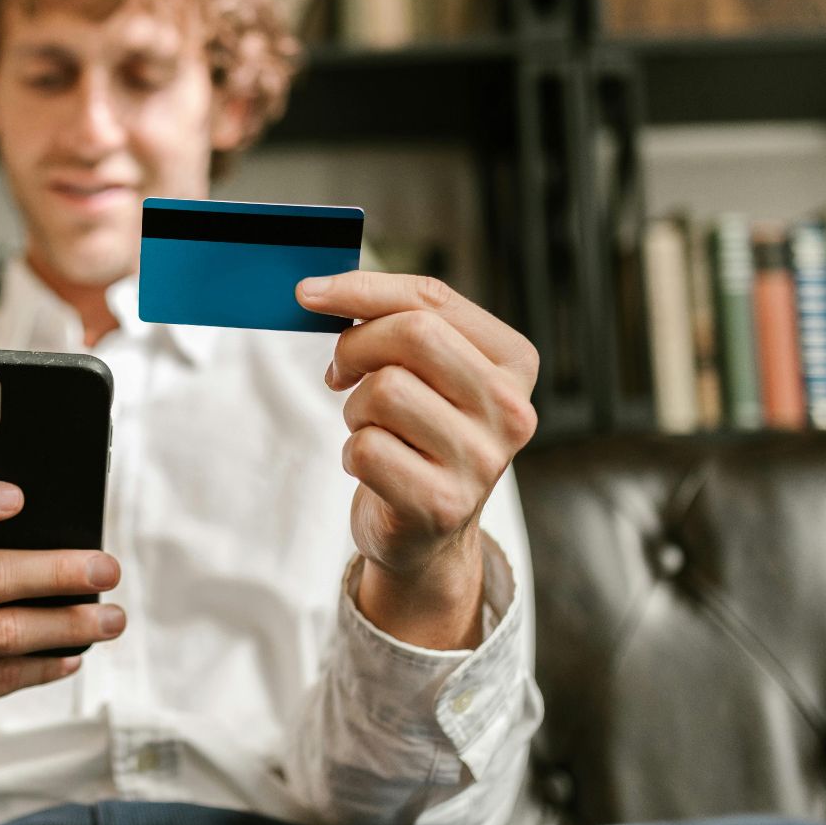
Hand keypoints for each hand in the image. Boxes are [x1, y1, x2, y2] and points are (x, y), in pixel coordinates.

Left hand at [296, 272, 538, 648]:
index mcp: (514, 363)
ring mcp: (482, 460)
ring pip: (385, 390)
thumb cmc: (419, 436)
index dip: (362, 289)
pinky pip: (366, 447)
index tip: (311, 292)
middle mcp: (511, 410)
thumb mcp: (426, 373)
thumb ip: (394, 322)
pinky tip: (374, 468)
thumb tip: (319, 289)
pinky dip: (353, 453)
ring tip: (373, 429)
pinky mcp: (443, 504)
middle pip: (413, 334)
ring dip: (356, 408)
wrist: (428, 535)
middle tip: (341, 371)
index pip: (432, 299)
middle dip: (356, 346)